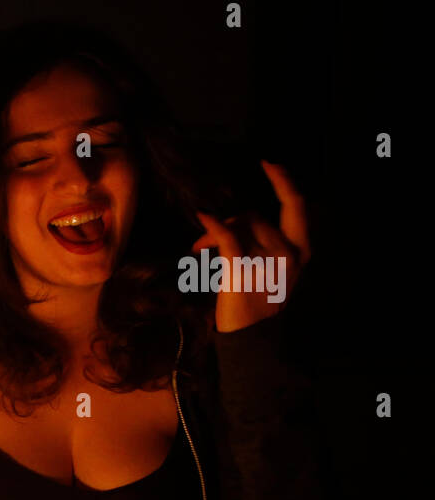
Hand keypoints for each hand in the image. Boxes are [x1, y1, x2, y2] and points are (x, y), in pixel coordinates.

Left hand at [193, 160, 310, 332]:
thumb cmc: (256, 301)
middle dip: (232, 220)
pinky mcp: (243, 271)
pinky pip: (228, 239)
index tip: (270, 163)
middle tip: (208, 235)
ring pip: (238, 227)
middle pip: (256, 217)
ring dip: (215, 233)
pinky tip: (202, 218)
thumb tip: (232, 221)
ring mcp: (268, 262)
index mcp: (301, 250)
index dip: (285, 182)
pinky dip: (213, 227)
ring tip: (199, 249)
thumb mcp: (268, 266)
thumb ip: (260, 241)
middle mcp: (289, 253)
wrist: (251, 336)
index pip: (297, 206)